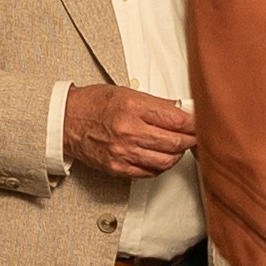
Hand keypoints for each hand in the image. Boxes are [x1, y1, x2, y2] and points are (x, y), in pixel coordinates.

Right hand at [63, 84, 194, 178]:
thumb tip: (181, 110)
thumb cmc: (93, 104)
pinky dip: (160, 166)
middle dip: (191, 140)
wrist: (65, 121)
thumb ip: (156, 104)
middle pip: (175, 142)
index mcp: (132, 107)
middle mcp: (128, 130)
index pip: (176, 119)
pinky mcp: (117, 167)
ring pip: (166, 161)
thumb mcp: (126, 93)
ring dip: (177, 155)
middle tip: (195, 136)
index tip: (200, 123)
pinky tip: (160, 157)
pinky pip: (149, 172)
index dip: (194, 123)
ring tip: (177, 147)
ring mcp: (123, 152)